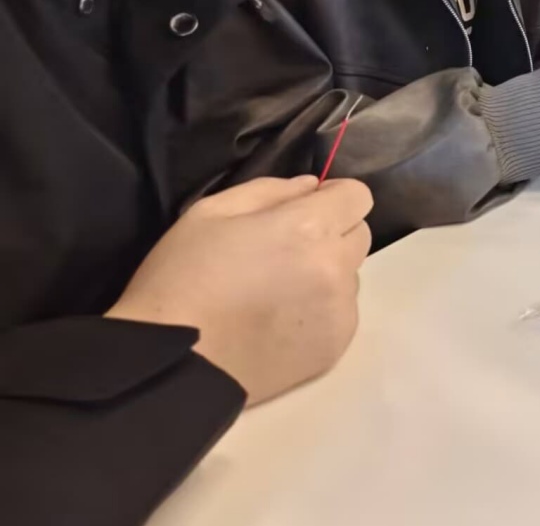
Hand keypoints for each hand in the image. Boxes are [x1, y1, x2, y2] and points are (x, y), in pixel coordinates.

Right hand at [107, 176, 373, 405]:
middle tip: (286, 250)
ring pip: (350, 276)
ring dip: (327, 273)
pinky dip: (321, 310)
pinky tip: (280, 320)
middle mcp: (336, 268)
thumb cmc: (183, 278)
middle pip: (359, 234)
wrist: (171, 362)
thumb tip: (312, 187)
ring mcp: (340, 311)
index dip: (334, 197)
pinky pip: (342, 313)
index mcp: (309, 228)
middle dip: (332, 233)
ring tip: (277, 291)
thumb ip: (271, 190)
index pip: (358, 196)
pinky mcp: (336, 346)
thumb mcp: (212, 213)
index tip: (307, 207)